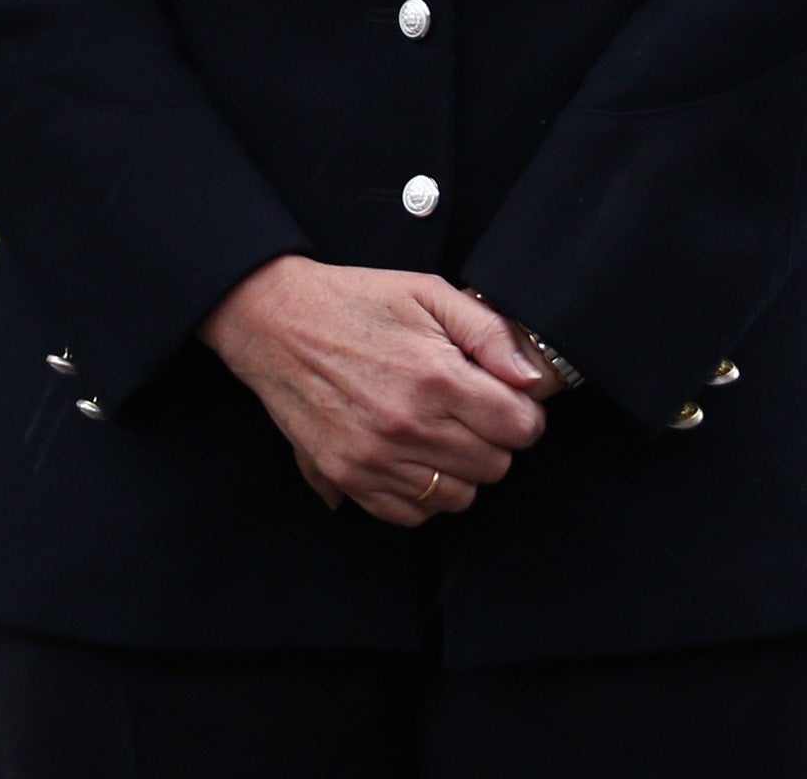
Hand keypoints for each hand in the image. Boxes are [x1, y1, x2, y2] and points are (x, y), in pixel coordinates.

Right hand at [199, 256, 546, 526]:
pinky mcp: (348, 478)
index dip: (522, 412)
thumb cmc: (356, 301)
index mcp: (436, 378)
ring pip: (459, 497)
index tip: (506, 399)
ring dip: (460, 468)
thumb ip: (489, 334)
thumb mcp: (429, 292)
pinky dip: (422, 494)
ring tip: (439, 431)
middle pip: (495, 466)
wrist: (275, 322)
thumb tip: (531, 380)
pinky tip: (412, 456)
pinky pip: (411, 514)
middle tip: (470, 410)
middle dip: (493, 438)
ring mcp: (376, 459)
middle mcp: (408, 427)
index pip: (520, 429)